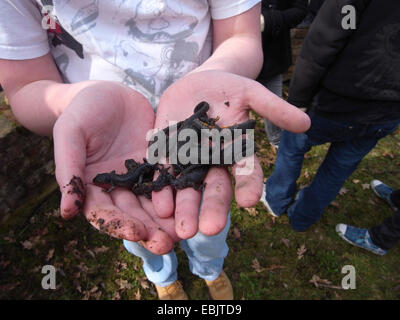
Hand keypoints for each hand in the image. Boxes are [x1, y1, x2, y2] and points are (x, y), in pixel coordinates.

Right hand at [53, 81, 178, 254]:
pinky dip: (180, 194)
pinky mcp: (159, 163)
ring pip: (155, 203)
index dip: (119, 224)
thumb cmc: (82, 112)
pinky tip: (194, 204)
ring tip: (184, 234)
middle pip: (134, 213)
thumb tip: (66, 212)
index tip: (136, 234)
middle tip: (167, 244)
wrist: (108, 93)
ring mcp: (141, 176)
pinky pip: (171, 180)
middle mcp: (119, 187)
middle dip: (149, 230)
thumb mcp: (70, 135)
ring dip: (168, 220)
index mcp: (94, 185)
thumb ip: (70, 170)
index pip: (105, 212)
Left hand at [152, 70, 309, 238]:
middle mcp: (213, 162)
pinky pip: (163, 173)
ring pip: (187, 187)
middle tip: (210, 230)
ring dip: (185, 207)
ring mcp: (188, 159)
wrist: (197, 83)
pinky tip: (161, 207)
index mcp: (236, 151)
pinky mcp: (166, 153)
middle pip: (214, 188)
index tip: (250, 200)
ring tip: (184, 231)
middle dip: (213, 208)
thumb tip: (307, 123)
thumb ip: (273, 108)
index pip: (247, 172)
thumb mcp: (252, 93)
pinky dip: (162, 190)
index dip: (249, 185)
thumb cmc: (229, 89)